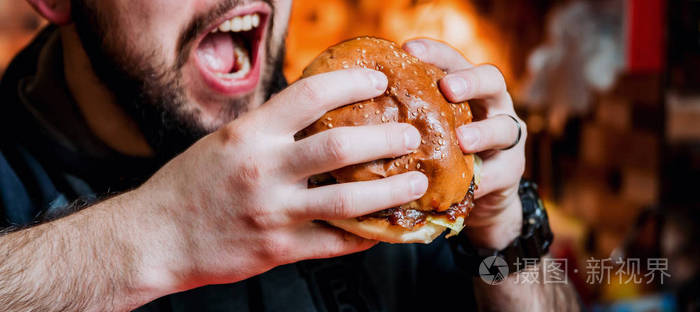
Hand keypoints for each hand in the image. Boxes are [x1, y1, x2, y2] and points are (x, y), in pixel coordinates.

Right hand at [130, 68, 427, 293]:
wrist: (155, 237)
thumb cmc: (189, 185)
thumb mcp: (224, 142)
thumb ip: (269, 130)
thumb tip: (316, 112)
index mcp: (250, 135)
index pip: (311, 94)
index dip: (352, 83)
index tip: (378, 81)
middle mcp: (264, 170)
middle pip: (341, 147)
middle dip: (386, 138)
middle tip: (411, 134)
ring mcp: (274, 212)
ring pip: (349, 200)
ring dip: (391, 190)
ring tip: (417, 181)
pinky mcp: (279, 249)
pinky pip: (336, 242)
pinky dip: (367, 234)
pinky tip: (386, 226)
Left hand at [403, 39, 525, 248]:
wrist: (475, 199)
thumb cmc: (440, 156)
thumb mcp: (425, 131)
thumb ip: (406, 116)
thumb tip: (350, 107)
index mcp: (466, 89)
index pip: (454, 60)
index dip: (435, 53)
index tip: (408, 49)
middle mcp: (492, 106)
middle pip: (492, 80)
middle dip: (470, 81)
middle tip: (447, 88)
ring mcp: (507, 138)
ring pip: (505, 127)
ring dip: (483, 132)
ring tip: (463, 140)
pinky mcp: (511, 171)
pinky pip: (501, 173)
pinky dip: (484, 179)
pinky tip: (469, 185)